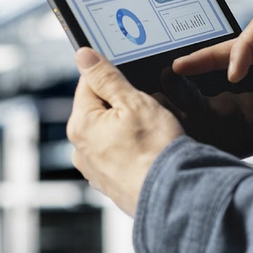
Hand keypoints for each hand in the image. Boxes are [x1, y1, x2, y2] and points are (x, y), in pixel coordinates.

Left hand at [67, 48, 183, 215]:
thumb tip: (83, 55)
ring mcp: (94, 170)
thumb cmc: (155, 151)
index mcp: (80, 125)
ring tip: (155, 135)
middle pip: (101, 109)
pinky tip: (151, 153)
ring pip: (112, 133)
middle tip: (152, 111)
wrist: (172, 196)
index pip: (88, 83)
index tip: (134, 83)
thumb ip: (106, 77)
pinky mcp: (110, 184)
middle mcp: (80, 149)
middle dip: (126, 105)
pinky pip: (120, 155)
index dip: (114, 77)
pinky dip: (134, 151)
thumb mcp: (134, 102)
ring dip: (131, 128)